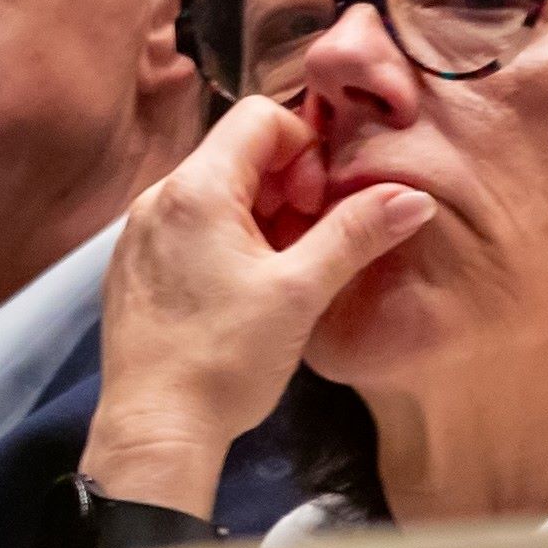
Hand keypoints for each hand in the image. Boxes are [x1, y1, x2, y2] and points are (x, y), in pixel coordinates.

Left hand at [75, 97, 435, 515]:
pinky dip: (224, 241)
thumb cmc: (225, 360)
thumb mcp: (301, 293)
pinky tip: (242, 292)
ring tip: (281, 273)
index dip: (304, 149)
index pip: (259, 117)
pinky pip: (187, 227)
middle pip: (235, 154)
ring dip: (258, 216)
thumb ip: (355, 235)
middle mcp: (157, 198)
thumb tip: (413, 197)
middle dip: (285, 186)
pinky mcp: (134, 267)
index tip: (319, 204)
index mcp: (195, 189)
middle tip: (308, 243)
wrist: (154, 430)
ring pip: (213, 193)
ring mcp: (139, 233)